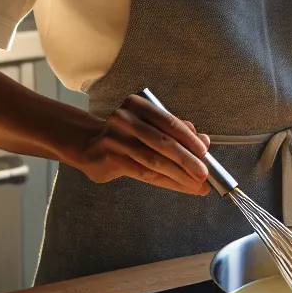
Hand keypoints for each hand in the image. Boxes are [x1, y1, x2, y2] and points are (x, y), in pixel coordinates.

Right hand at [70, 94, 211, 195]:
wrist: (86, 143)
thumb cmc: (124, 133)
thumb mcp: (147, 125)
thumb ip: (174, 130)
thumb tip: (203, 140)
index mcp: (137, 105)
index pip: (168, 122)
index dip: (189, 139)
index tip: (205, 153)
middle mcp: (125, 119)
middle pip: (163, 142)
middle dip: (187, 160)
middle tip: (205, 174)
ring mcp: (116, 139)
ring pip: (154, 161)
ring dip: (180, 175)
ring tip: (197, 185)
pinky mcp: (111, 159)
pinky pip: (144, 173)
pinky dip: (167, 181)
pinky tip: (181, 187)